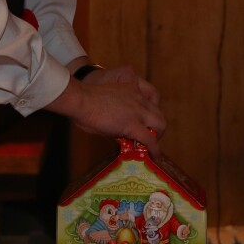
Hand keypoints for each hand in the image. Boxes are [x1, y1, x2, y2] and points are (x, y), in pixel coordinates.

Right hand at [45, 65, 165, 156]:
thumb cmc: (85, 100)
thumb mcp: (107, 99)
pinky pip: (150, 139)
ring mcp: (138, 112)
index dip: (150, 112)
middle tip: (149, 135)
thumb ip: (117, 110)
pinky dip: (154, 149)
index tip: (145, 121)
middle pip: (159, 112)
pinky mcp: (133, 125)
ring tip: (152, 146)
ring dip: (158, 136)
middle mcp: (139, 98)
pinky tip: (154, 155)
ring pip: (160, 124)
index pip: (152, 98)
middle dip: (157, 125)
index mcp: (132, 88)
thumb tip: (118, 129)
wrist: (82, 100)